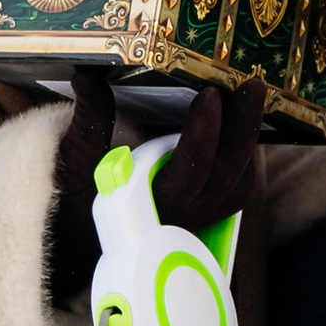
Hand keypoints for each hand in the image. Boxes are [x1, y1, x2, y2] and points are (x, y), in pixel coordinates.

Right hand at [46, 68, 266, 308]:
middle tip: (252, 86)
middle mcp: (180, 215)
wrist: (78, 247)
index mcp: (150, 204)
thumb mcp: (73, 164)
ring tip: (251, 99)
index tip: (208, 95)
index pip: (189, 169)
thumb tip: (89, 78)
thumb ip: (88, 122)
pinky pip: (236, 191)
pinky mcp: (201, 216)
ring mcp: (195, 218)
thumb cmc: (73, 208)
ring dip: (247, 141)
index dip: (204, 133)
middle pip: (225, 173)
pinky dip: (243, 158)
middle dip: (241, 127)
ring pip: (236, 182)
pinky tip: (243, 130)